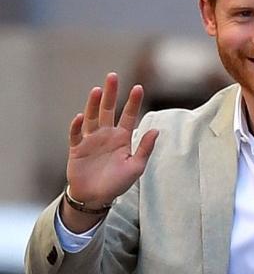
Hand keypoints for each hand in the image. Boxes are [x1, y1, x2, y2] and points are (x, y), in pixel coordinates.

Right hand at [66, 72, 158, 206]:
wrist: (96, 197)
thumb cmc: (117, 183)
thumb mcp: (136, 166)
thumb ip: (144, 148)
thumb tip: (157, 130)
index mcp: (122, 138)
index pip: (129, 116)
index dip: (133, 102)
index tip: (139, 87)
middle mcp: (106, 135)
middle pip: (108, 110)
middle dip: (111, 93)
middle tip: (113, 76)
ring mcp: (91, 140)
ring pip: (92, 117)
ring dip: (94, 104)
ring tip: (98, 90)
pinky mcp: (77, 148)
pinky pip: (76, 134)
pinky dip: (77, 126)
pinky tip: (80, 117)